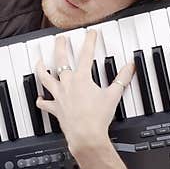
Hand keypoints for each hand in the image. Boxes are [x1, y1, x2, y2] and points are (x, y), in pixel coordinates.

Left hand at [35, 30, 135, 151]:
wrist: (86, 135)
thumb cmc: (98, 117)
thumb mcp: (114, 95)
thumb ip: (122, 78)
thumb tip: (130, 67)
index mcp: (81, 79)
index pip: (86, 54)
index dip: (89, 41)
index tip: (90, 33)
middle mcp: (67, 84)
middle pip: (60, 60)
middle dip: (60, 47)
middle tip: (60, 38)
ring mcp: (59, 96)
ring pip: (45, 78)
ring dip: (40, 68)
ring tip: (39, 61)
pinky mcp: (55, 108)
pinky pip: (44, 104)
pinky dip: (41, 100)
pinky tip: (39, 98)